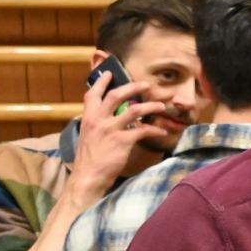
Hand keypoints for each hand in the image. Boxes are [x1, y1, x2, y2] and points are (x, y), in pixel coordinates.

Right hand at [68, 72, 167, 203]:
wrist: (88, 177)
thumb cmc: (89, 160)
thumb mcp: (88, 137)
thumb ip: (97, 125)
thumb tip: (110, 118)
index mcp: (88, 118)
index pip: (92, 94)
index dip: (101, 82)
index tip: (109, 72)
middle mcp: (98, 120)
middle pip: (116, 95)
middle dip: (132, 87)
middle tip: (146, 84)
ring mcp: (110, 130)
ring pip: (134, 109)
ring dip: (150, 106)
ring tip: (161, 105)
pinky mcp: (122, 141)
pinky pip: (143, 130)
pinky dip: (155, 130)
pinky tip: (162, 132)